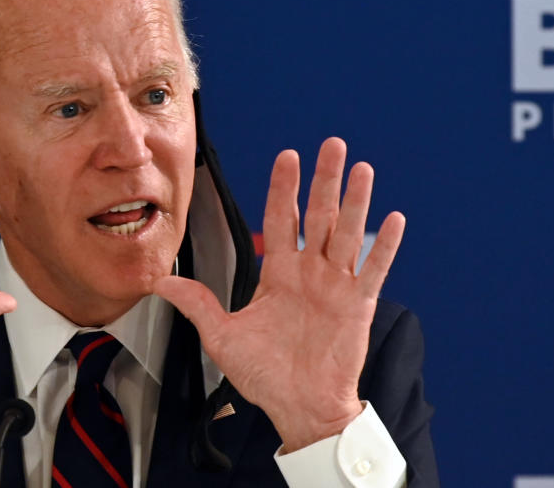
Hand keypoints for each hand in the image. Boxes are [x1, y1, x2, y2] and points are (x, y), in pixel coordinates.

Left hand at [154, 137, 404, 451]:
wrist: (299, 408)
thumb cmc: (265, 376)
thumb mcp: (222, 336)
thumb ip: (196, 303)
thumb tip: (160, 280)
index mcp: (278, 274)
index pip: (279, 220)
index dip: (283, 188)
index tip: (287, 156)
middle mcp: (308, 272)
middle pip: (317, 216)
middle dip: (323, 180)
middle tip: (331, 145)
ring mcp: (335, 286)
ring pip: (346, 233)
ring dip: (355, 201)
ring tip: (361, 168)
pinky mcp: (357, 305)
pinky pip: (373, 270)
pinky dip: (384, 246)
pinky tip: (393, 219)